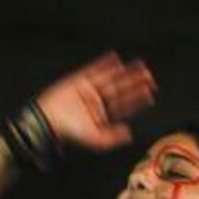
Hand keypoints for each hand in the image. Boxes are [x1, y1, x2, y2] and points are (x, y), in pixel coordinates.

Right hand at [36, 52, 157, 150]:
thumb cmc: (70, 132)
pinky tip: (115, 59)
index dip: (138, 99)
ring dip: (125, 73)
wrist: (48, 121)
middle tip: (150, 77)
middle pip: (122, 90)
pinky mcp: (79, 81)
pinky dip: (104, 65)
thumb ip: (113, 137)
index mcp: (105, 114)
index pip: (125, 105)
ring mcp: (90, 90)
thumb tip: (130, 134)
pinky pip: (93, 70)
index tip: (151, 93)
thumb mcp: (95, 139)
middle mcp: (99, 101)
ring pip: (112, 79)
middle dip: (136, 84)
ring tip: (140, 66)